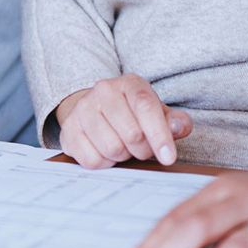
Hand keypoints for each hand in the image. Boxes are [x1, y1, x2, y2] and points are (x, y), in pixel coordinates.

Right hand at [55, 75, 191, 168]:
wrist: (94, 111)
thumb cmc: (132, 115)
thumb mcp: (157, 113)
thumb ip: (175, 121)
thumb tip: (178, 127)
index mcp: (129, 84)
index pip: (146, 107)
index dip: (160, 135)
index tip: (169, 157)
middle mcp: (103, 91)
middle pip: (132, 134)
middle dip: (143, 150)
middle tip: (141, 149)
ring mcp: (83, 109)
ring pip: (112, 149)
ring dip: (123, 156)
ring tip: (122, 147)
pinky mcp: (69, 130)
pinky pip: (93, 160)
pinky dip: (104, 163)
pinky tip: (105, 152)